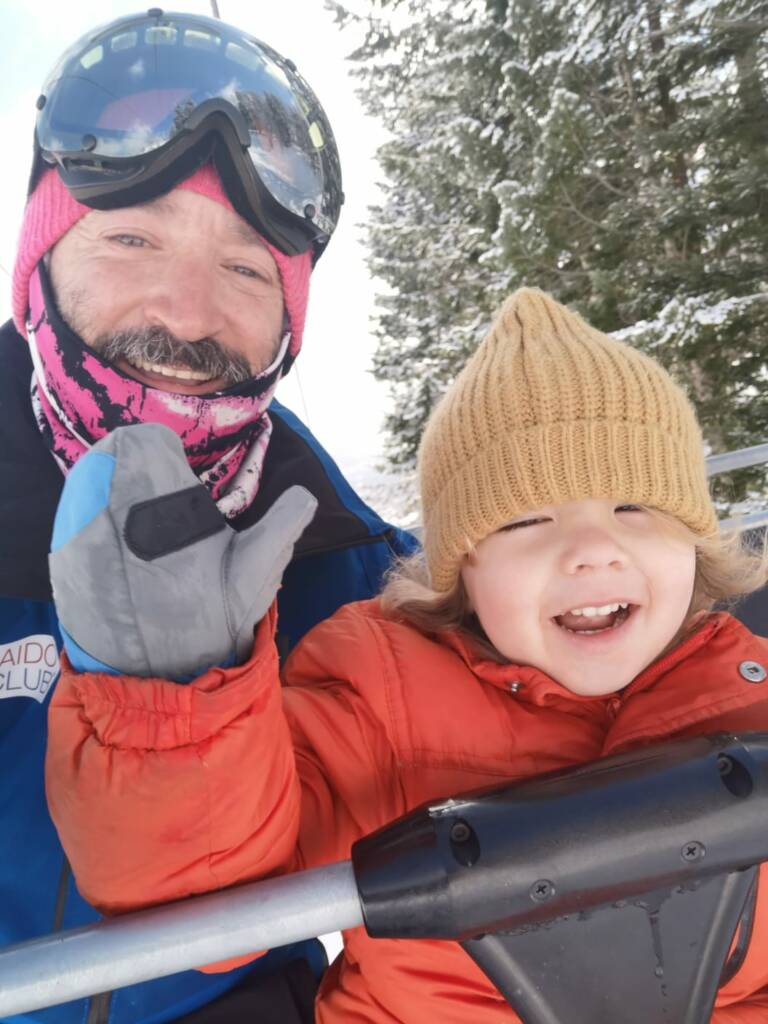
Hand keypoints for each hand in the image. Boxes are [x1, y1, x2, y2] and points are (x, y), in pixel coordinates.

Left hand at [49, 423, 316, 680]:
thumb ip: (282, 526)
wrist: (157, 674)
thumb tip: (306, 495)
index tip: (175, 473)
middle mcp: (110, 506)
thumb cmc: (211, 619)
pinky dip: (88, 524)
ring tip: (135, 529)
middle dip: (133, 472)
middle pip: (109, 457)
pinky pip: (69, 520)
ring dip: (108, 495)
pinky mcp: (59, 557)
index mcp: (161, 498)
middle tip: (158, 505)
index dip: (161, 452)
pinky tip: (111, 553)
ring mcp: (77, 531)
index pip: (141, 439)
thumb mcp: (254, 573)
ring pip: (85, 484)